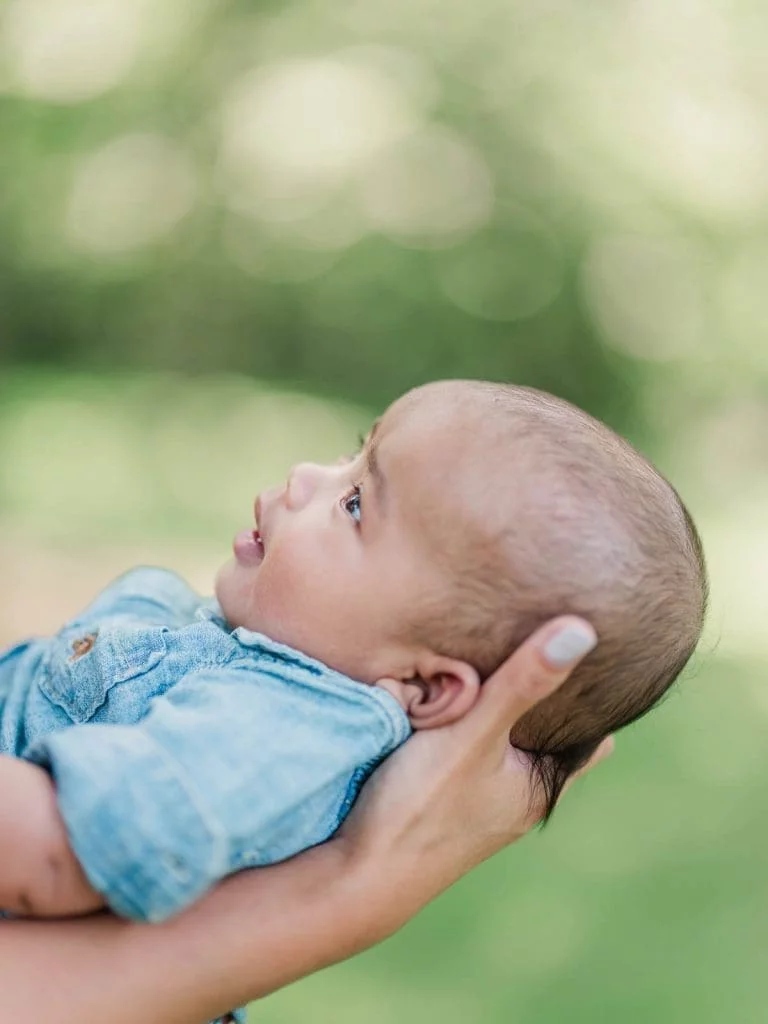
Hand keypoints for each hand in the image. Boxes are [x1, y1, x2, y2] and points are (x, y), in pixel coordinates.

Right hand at [339, 617, 611, 907]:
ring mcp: (482, 802)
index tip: (590, 652)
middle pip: (546, 735)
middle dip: (543, 696)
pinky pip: (471, 750)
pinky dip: (470, 723)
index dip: (592, 697)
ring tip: (493, 658)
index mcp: (542, 786)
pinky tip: (447, 698)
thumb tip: (582, 631)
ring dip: (500, 708)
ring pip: (505, 742)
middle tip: (539, 639)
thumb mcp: (474, 733)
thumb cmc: (421, 805)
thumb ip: (523, 683)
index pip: (591, 736)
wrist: (357, 875)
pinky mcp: (446, 800)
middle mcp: (519, 798)